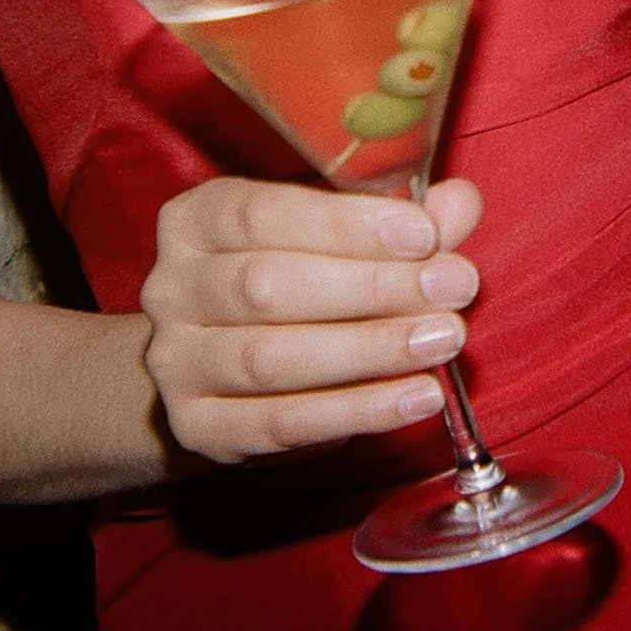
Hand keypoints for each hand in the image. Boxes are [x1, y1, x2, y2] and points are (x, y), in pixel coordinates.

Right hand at [140, 177, 482, 464]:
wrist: (219, 370)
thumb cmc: (293, 283)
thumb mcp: (336, 239)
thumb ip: (396, 222)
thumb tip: (459, 203)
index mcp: (196, 220)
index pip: (262, 214)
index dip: (345, 225)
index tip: (423, 234)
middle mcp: (171, 287)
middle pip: (269, 287)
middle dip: (372, 288)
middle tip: (453, 288)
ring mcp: (176, 362)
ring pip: (272, 358)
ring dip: (370, 349)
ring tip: (444, 340)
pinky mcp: (197, 427)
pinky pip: (281, 424)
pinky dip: (357, 411)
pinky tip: (417, 396)